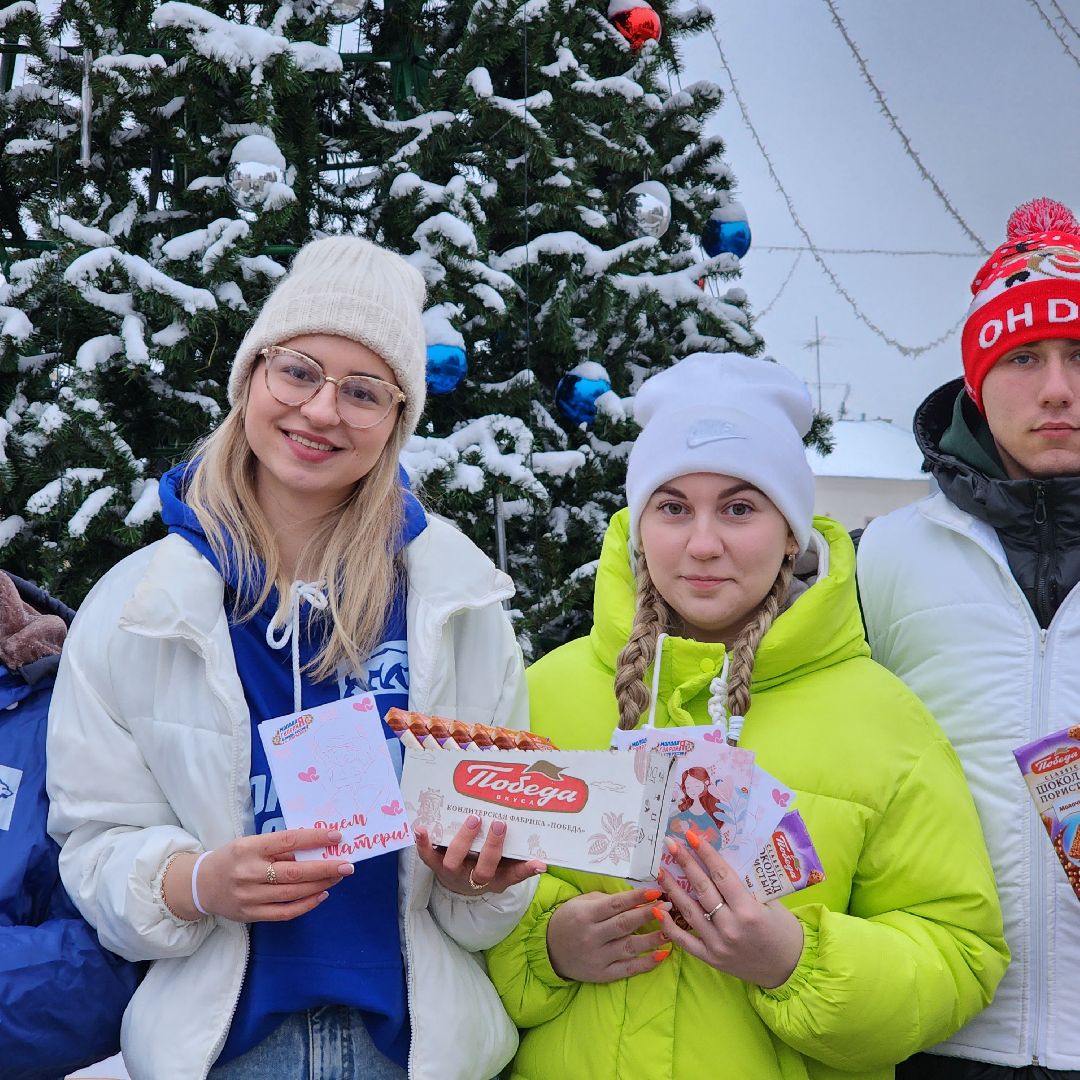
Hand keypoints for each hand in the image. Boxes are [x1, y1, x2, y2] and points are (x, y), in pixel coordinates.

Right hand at [163, 828, 352, 922]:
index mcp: (248, 849)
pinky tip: (321, 895)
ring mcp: (249, 897)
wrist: (201, 885)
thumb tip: (316, 846)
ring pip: (292, 894)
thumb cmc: (233, 858)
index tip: (337, 836)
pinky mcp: (251, 915)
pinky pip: (285, 913)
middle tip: (347, 865)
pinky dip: (306, 905)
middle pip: (294, 873)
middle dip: (325, 868)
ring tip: (338, 876)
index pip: (287, 841)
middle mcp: (248, 873)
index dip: (313, 839)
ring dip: (320, 885)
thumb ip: (278, 847)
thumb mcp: (250, 843)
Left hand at [415, 815, 545, 895]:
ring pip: (455, 862)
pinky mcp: (436, 865)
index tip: (539, 863)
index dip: (525, 870)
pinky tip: (420, 828)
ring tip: (474, 820)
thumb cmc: (487, 867)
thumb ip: (521, 862)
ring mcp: (453, 872)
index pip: (513, 876)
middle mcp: (474, 879)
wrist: (459, 883)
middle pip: (483, 870)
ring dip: (463, 841)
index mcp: (496, 879)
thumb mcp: (506, 868)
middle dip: (492, 848)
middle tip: (499, 824)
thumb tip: (543, 863)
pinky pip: (427, 856)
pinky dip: (423, 843)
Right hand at [546, 887, 671, 982]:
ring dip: (652, 938)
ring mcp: (597, 957)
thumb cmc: (571, 919)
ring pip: (629, 947)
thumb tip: (637, 899)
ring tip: (671, 930)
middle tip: (669, 907)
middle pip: (624, 924)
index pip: (615, 904)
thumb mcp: (583, 903)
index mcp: (586, 915)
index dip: (636, 898)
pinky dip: (646, 963)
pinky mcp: (602, 974)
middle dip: (648, 915)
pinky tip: (663, 954)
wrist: (549, 949)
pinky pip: (628, 969)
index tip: (656, 891)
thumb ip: (608, 901)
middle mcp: (591, 936)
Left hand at [657, 835, 803, 988]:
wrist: (790, 969)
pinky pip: (685, 940)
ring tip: (659, 870)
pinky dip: (669, 926)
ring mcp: (718, 944)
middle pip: (702, 888)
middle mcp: (731, 926)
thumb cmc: (784, 930)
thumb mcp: (771, 902)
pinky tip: (658, 908)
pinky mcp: (711, 958)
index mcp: (749, 910)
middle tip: (670, 844)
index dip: (705, 853)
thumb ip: (746, 886)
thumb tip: (719, 861)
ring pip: (689, 910)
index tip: (691, 835)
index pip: (721, 874)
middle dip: (685, 862)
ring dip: (672, 888)